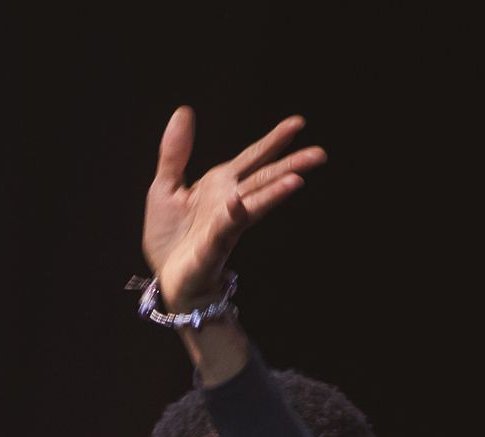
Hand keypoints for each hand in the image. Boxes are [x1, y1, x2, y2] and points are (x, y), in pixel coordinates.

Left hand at [142, 108, 325, 310]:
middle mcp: (229, 203)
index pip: (253, 158)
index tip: (298, 123)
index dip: (273, 141)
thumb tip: (184, 111)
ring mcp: (224, 225)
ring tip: (295, 181)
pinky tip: (237, 204)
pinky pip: (223, 231)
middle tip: (318, 154)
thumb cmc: (171, 236)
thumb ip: (175, 153)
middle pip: (264, 180)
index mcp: (221, 185)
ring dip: (273, 193)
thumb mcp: (165, 187)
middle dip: (290, 166)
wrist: (167, 277)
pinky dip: (231, 217)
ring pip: (253, 205)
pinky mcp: (211, 247)